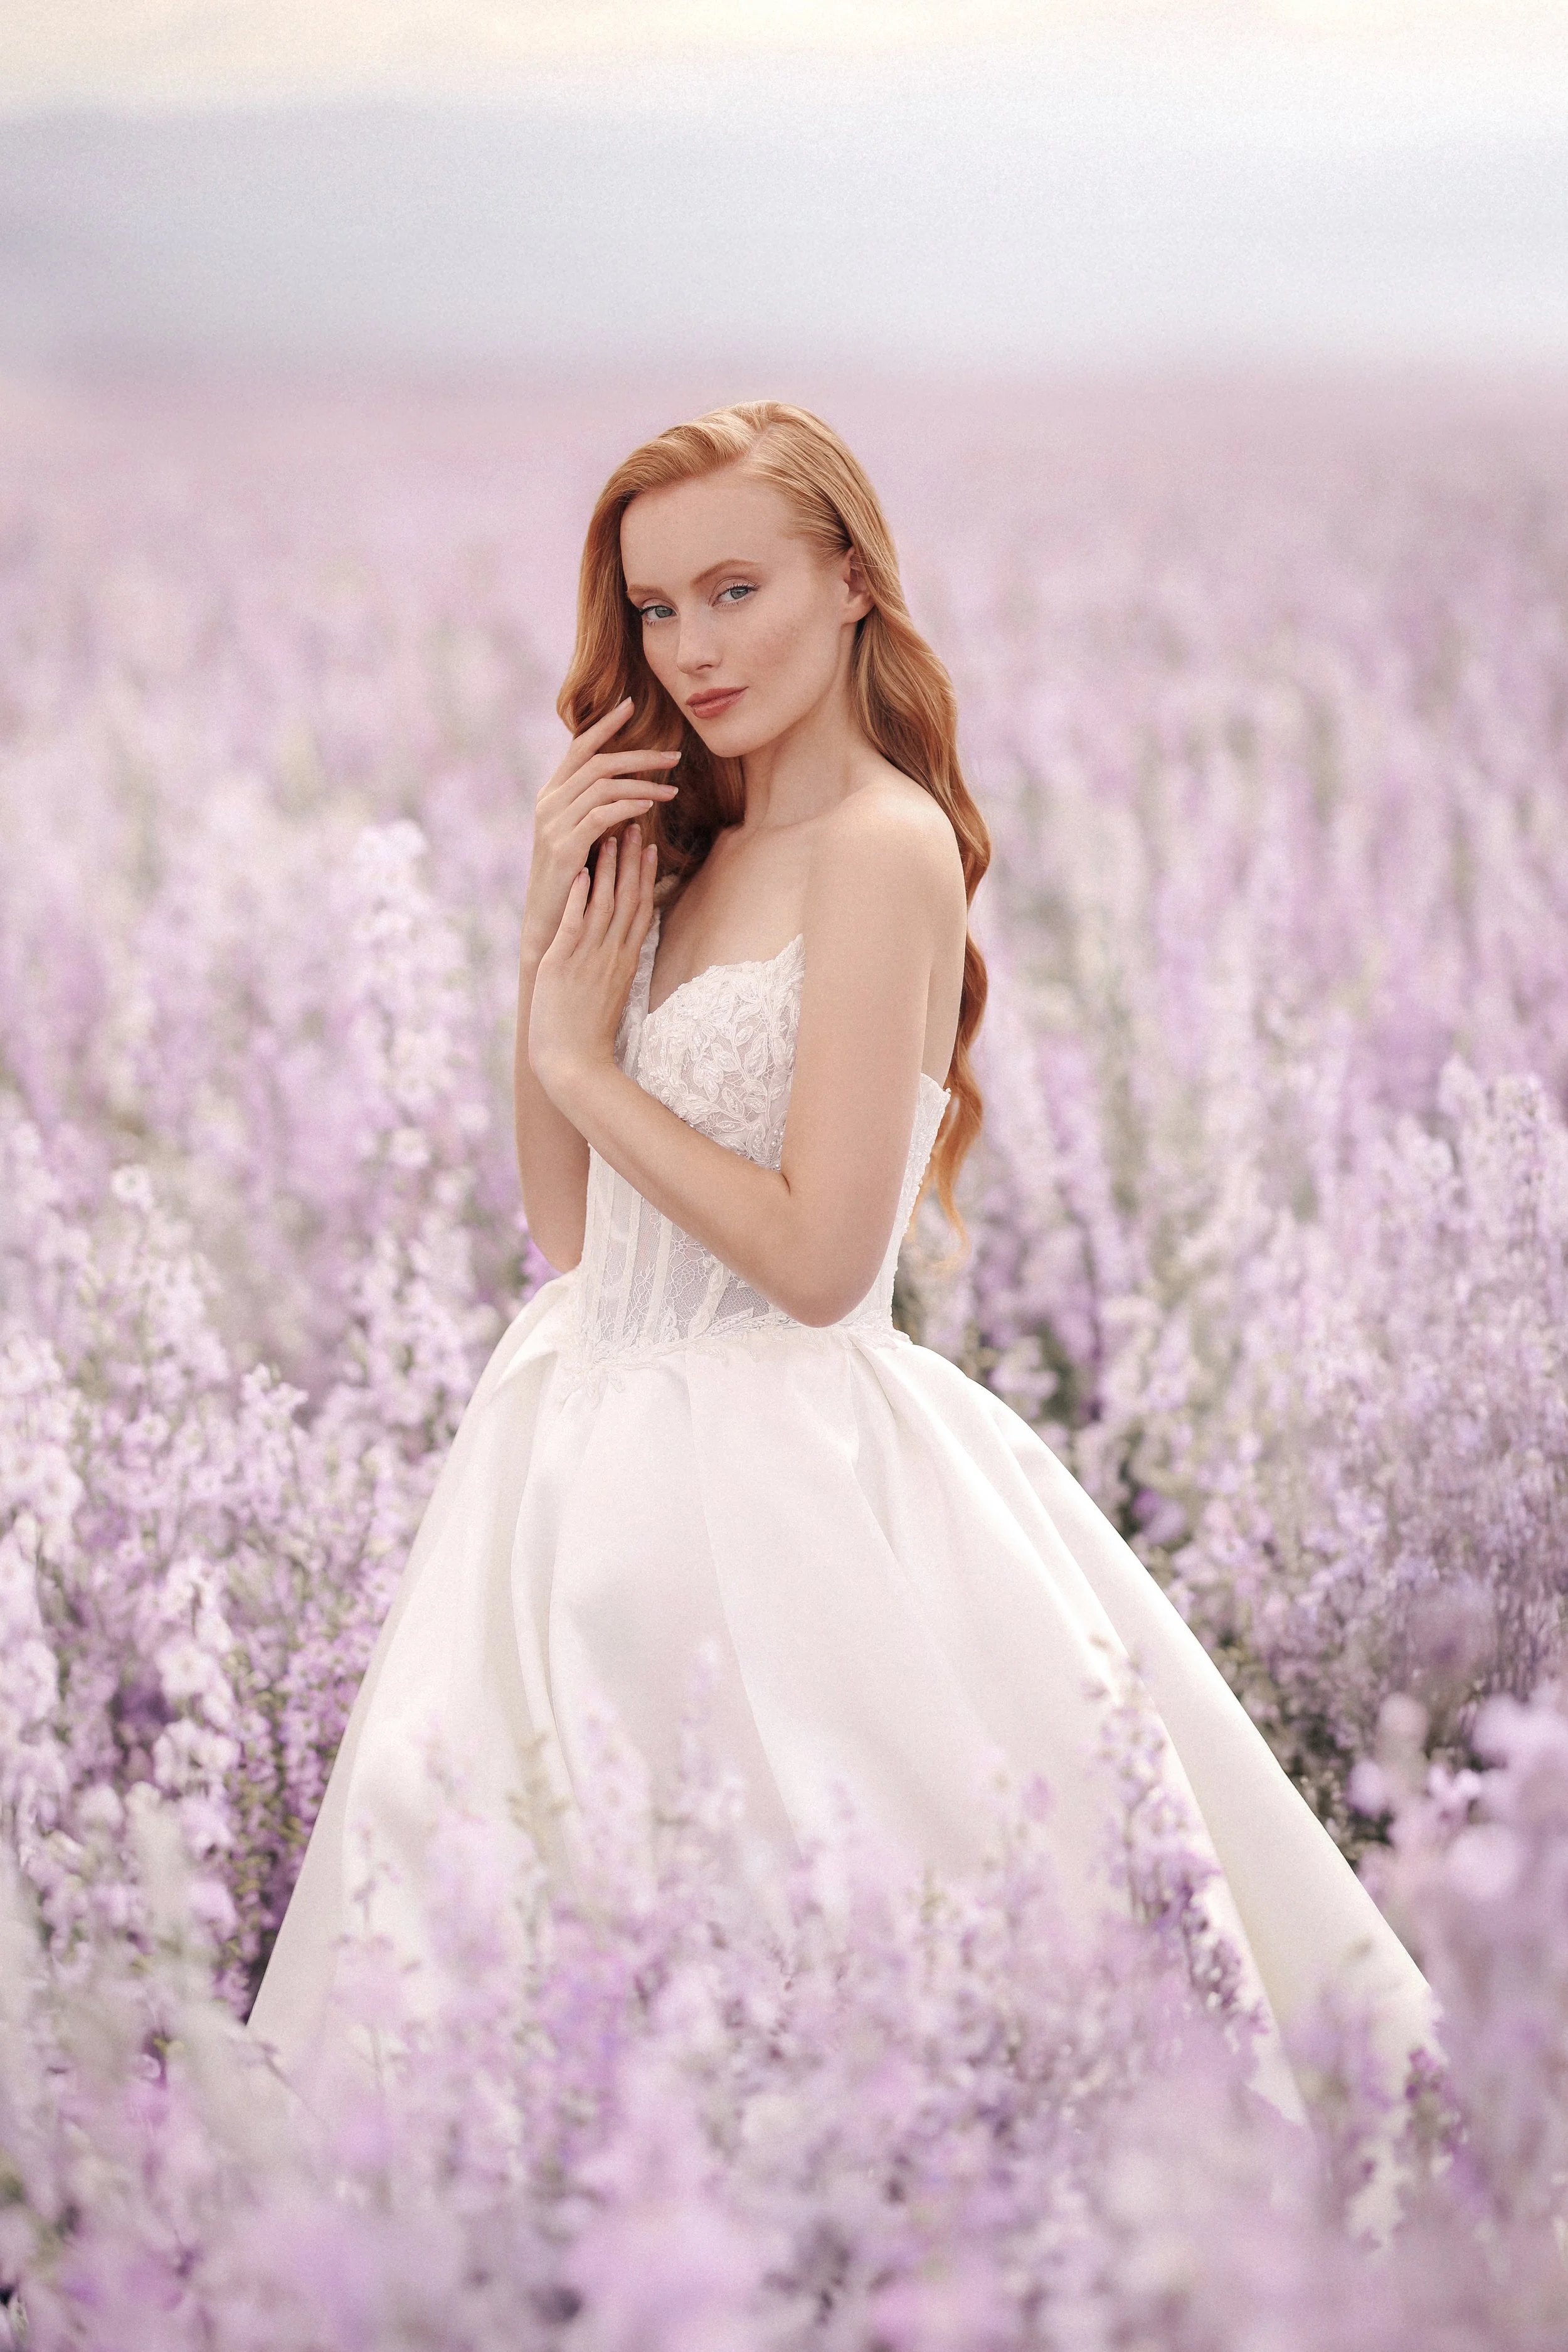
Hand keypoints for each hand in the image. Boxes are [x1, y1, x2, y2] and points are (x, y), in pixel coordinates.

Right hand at [520, 700, 677, 964]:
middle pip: (598, 762)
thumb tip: (631, 789)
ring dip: (643, 784)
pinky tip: (649, 806)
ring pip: (602, 786)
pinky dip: (627, 806)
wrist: (550, 922)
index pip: (580, 747)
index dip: (606, 724)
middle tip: (675, 756)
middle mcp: (549, 802)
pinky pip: (600, 815)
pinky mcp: (562, 846)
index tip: (631, 705)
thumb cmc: (574, 881)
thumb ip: (598, 809)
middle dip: (639, 755)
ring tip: (673, 789)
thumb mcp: (584, 837)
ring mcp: (553, 823)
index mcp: (553, 794)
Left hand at [528, 825, 658, 1109]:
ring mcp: (590, 959)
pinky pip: (574, 925)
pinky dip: (577, 898)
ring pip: (604, 904)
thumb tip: (618, 945)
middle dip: (632, 859)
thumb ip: (615, 965)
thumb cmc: (588, 1034)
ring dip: (608, 868)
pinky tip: (578, 872)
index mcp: (625, 961)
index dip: (646, 876)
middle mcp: (612, 955)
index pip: (642, 910)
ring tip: (610, 834)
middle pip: (629, 899)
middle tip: (635, 823)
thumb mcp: (608, 993)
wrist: (576, 1065)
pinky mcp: (565, 966)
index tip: (649, 846)